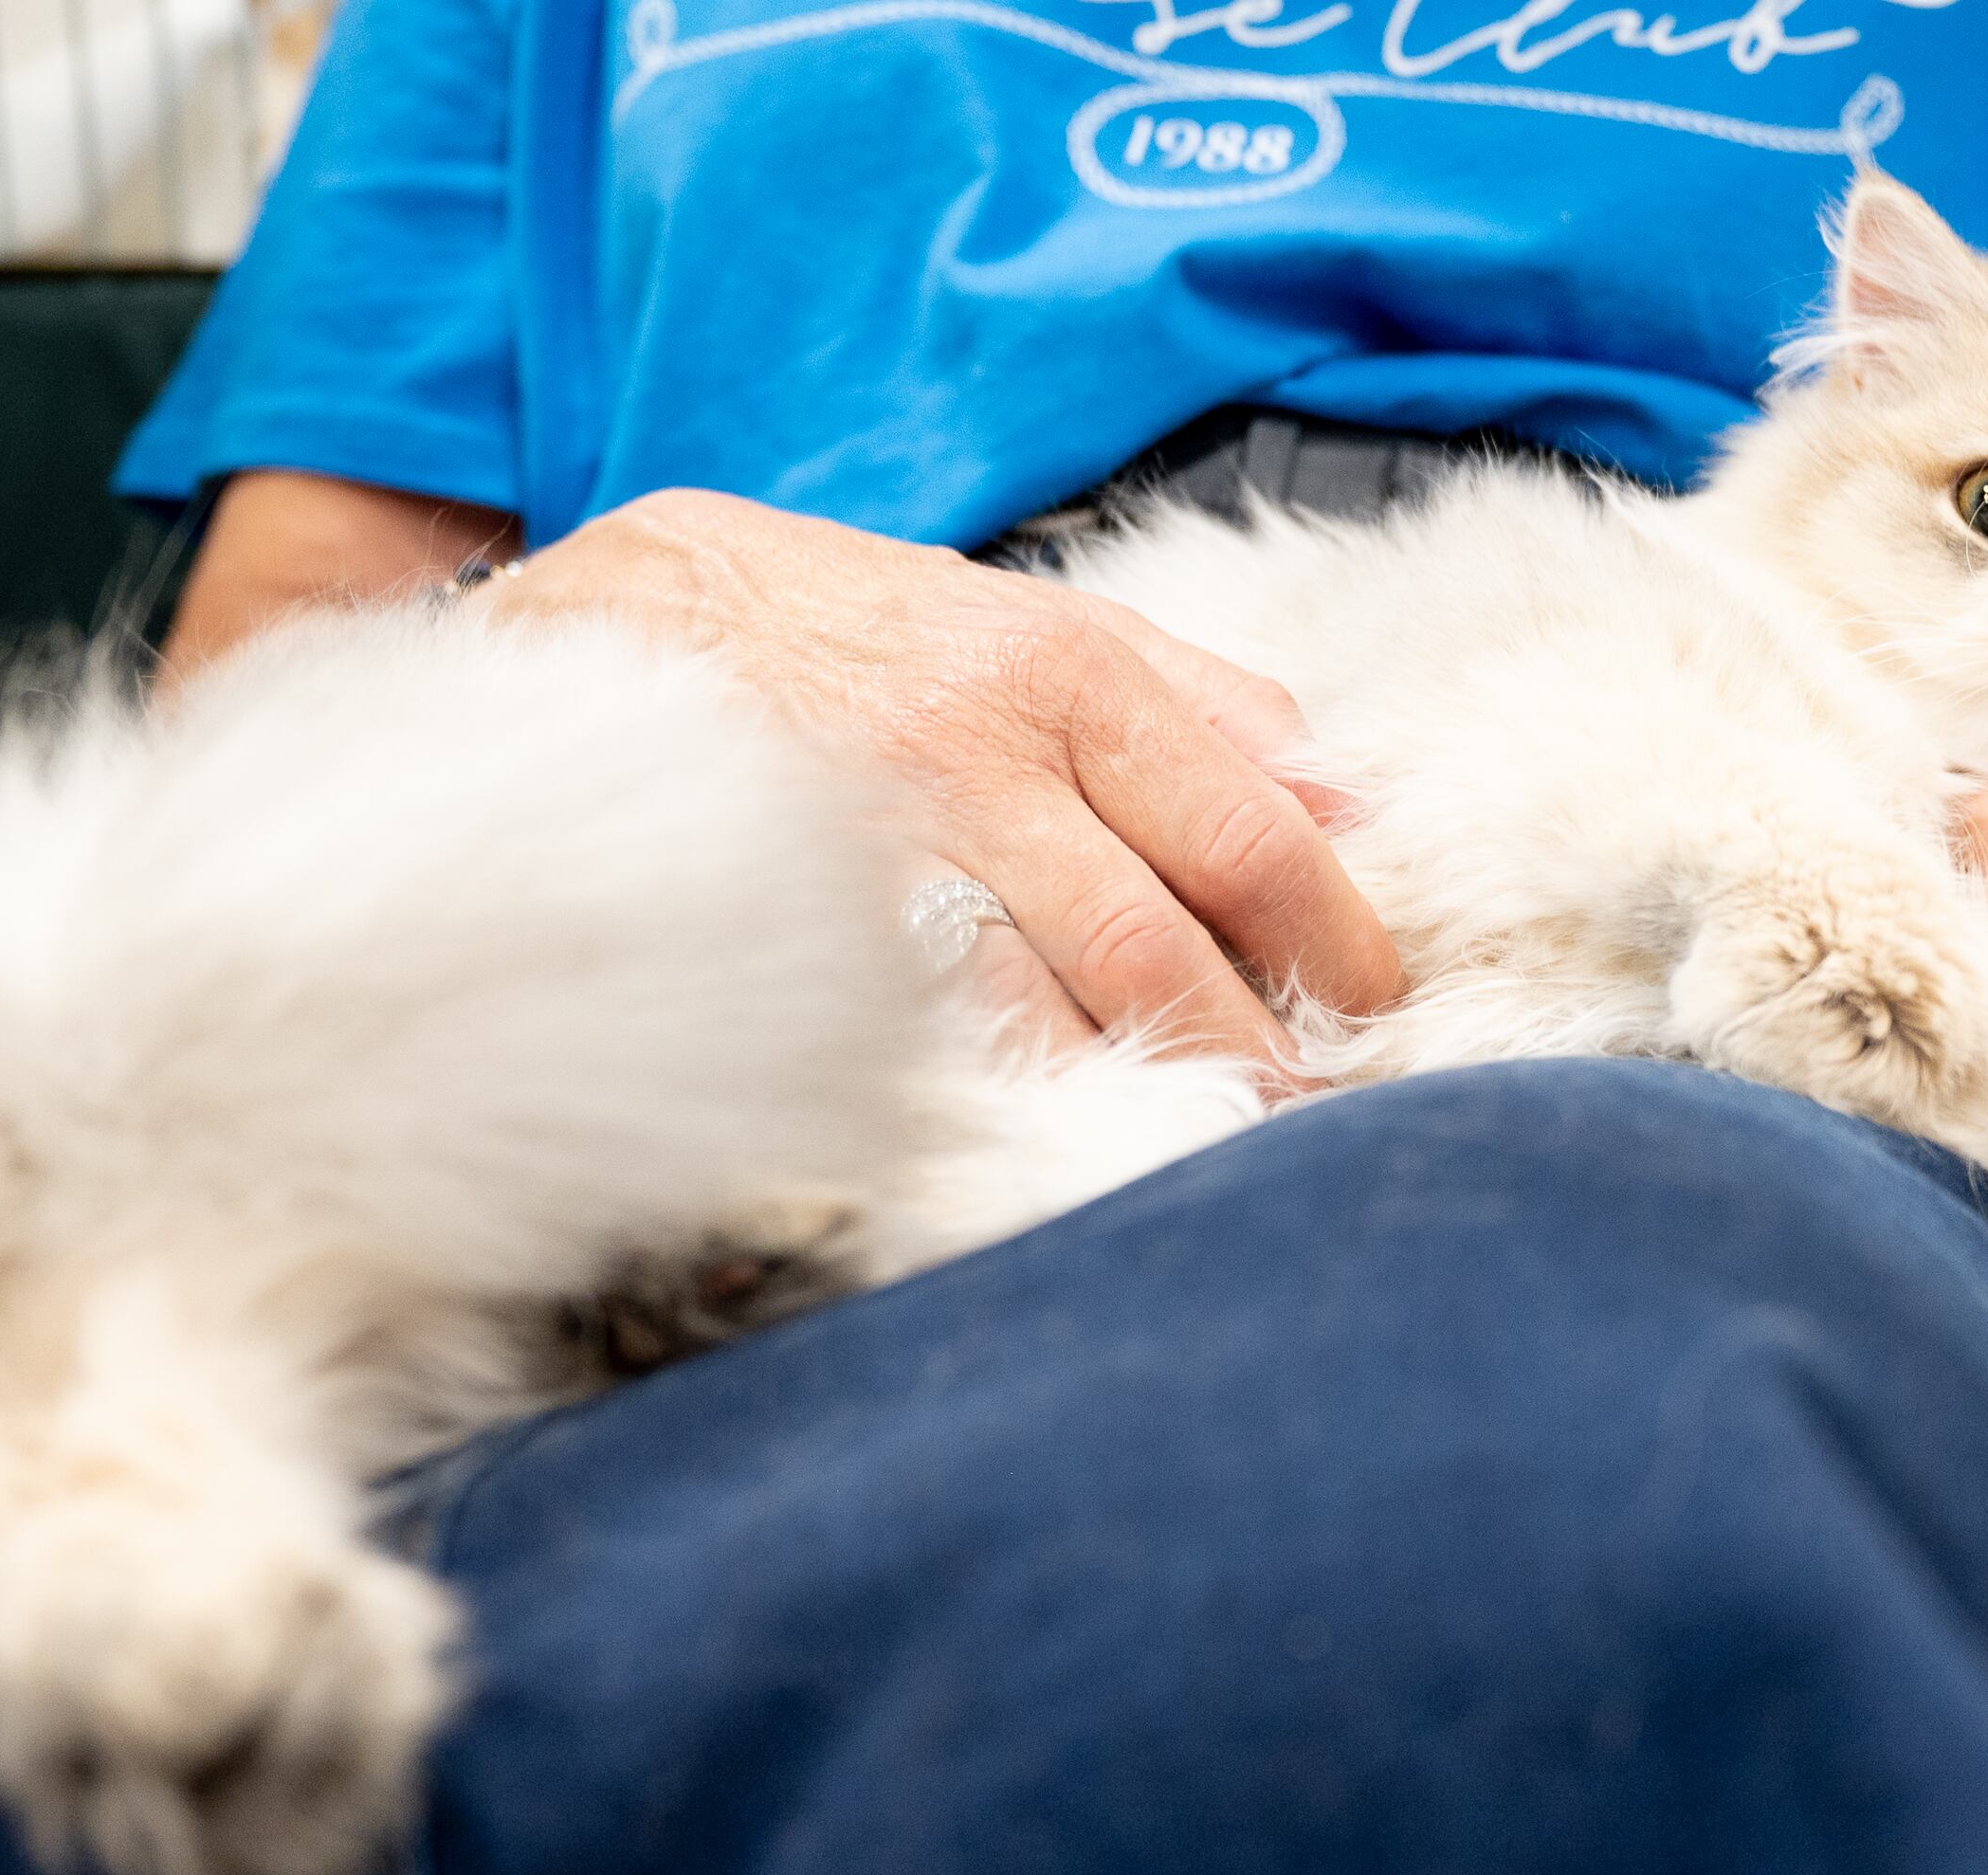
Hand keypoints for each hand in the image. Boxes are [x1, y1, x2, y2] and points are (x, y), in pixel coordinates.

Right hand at [478, 489, 1403, 1065]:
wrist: (610, 616)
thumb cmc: (843, 622)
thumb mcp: (1027, 613)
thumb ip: (1196, 700)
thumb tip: (1343, 795)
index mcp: (1068, 675)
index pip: (1251, 835)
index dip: (1336, 940)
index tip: (1378, 1006)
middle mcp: (984, 760)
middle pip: (1167, 949)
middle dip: (1257, 1054)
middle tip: (1313, 1120)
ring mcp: (883, 850)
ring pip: (1054, 1008)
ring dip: (1146, 1093)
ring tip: (1215, 1148)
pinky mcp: (798, 922)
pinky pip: (927, 1031)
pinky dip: (1009, 1093)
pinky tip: (1061, 1131)